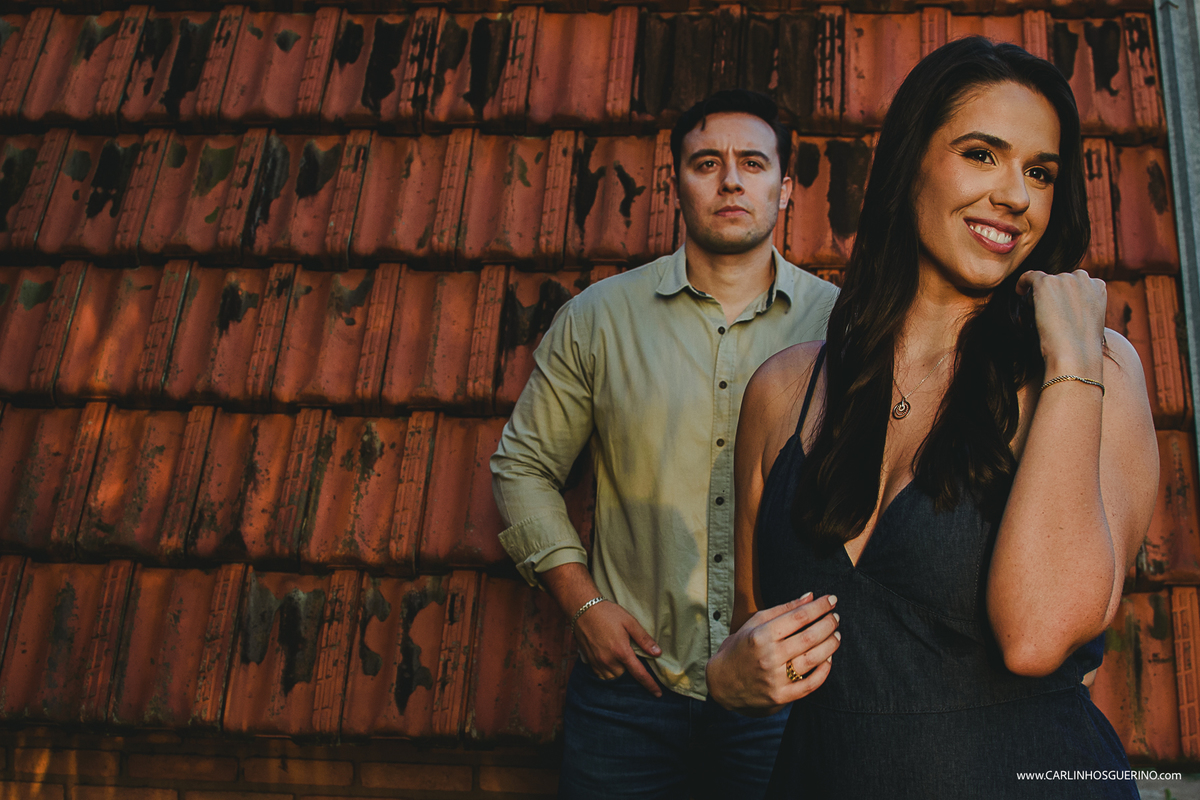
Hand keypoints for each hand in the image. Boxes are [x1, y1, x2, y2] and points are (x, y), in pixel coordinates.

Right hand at [574, 600, 663, 696]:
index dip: (650, 685)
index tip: (658, 694)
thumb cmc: (608, 613)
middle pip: (625, 678)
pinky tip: (612, 666)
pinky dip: (608, 674)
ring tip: (625, 668)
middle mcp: (609, 660)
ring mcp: (597, 662)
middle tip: (638, 670)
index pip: (639, 674)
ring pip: (612, 679)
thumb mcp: (629, 622)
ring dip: (620, 676)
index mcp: (621, 651)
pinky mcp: (589, 660)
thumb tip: (658, 653)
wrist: (583, 609)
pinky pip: (601, 675)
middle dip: (632, 676)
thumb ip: (644, 639)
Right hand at [706, 593, 839, 716]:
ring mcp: (775, 678)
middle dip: (827, 624)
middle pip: (809, 637)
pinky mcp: (781, 696)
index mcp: (761, 634)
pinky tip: (829, 658)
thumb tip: (810, 596)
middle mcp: (769, 656)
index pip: (798, 617)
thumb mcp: (755, 623)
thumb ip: (783, 609)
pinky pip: (810, 684)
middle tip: (835, 617)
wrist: (722, 682)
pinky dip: (824, 670)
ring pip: (813, 659)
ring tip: (836, 635)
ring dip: (830, 645)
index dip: (818, 607)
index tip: (831, 600)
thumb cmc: (740, 647)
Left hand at [1015, 269, 1106, 377]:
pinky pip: (1030, 276)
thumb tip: (1066, 306)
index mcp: (1099, 287)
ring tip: (1040, 314)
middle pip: (1061, 280)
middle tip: (1049, 314)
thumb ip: (1082, 307)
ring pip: (1046, 282)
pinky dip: (1023, 282)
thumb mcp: (1091, 321)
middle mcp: (1083, 278)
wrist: (1075, 353)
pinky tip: (1019, 291)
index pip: (1078, 282)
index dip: (1066, 295)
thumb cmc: (1081, 346)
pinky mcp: (1047, 283)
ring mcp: (1064, 279)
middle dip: (1054, 294)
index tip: (1059, 308)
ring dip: (1040, 295)